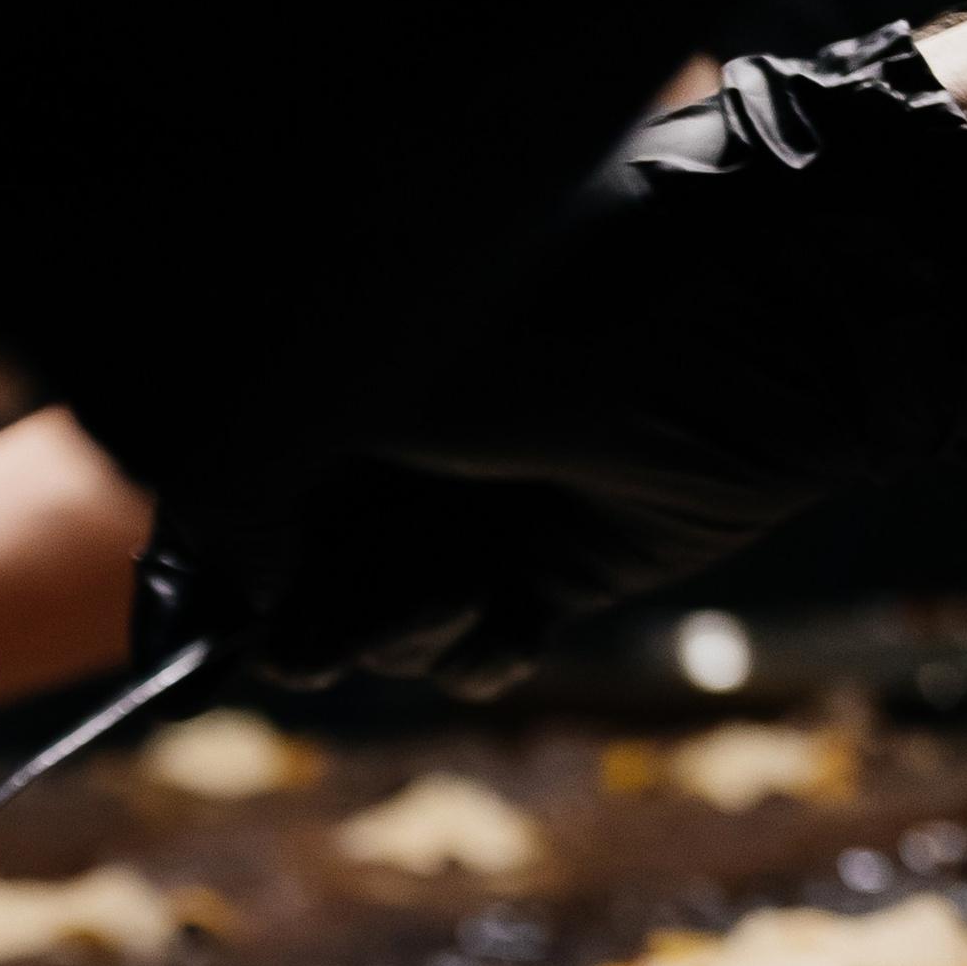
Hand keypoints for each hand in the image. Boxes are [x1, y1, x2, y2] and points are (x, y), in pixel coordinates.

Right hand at [262, 26, 966, 692]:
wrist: (764, 332)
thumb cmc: (561, 311)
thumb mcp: (381, 378)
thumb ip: (264, 468)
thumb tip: (217, 574)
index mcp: (339, 367)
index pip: (226, 483)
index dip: (204, 563)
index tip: (202, 622)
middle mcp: (390, 444)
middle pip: (288, 577)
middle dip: (302, 619)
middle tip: (321, 633)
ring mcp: (463, 510)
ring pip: (369, 630)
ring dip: (394, 639)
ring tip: (457, 597)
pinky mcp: (538, 573)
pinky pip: (464, 652)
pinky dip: (475, 654)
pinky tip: (512, 619)